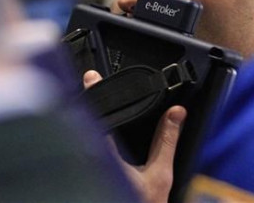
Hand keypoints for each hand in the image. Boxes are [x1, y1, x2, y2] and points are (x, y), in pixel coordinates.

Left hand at [83, 70, 185, 202]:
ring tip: (91, 102)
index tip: (91, 76)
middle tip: (90, 84)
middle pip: (81, 125)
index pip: (95, 118)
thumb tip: (176, 113)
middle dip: (85, 105)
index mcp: (104, 159)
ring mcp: (84, 169)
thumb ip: (166, 141)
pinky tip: (91, 132)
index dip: (94, 94)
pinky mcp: (85, 175)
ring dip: (84, 121)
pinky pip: (80, 151)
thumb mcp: (160, 177)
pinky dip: (86, 139)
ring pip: (77, 138)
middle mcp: (88, 161)